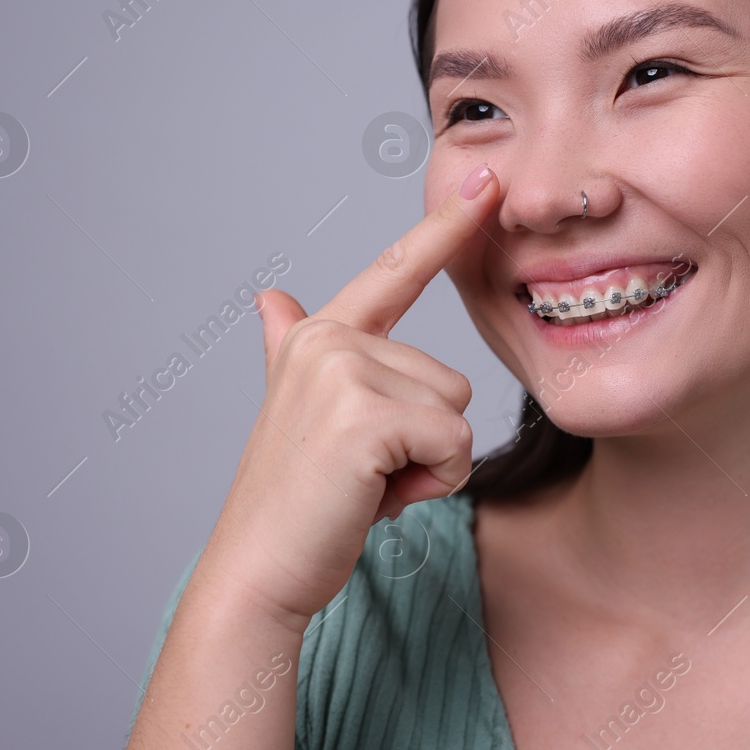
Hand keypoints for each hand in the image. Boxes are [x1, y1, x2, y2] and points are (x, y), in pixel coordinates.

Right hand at [208, 167, 499, 628]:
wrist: (259, 571)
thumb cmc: (294, 501)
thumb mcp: (298, 412)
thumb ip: (291, 348)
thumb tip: (272, 299)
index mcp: (320, 337)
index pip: (396, 271)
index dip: (447, 227)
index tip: (490, 179)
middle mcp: (328, 341)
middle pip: (451, 380)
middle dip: (425, 443)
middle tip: (364, 474)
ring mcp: (343, 373)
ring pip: (456, 413)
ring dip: (428, 465)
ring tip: (366, 484)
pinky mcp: (365, 416)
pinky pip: (452, 444)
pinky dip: (430, 484)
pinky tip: (374, 499)